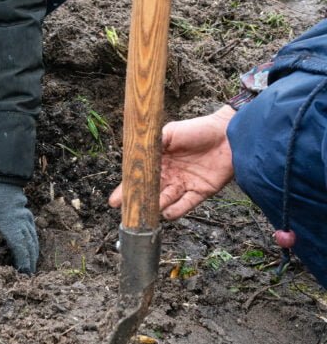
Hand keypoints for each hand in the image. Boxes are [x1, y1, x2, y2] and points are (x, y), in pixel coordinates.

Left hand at [0, 182, 38, 274]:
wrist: (2, 181)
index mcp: (13, 229)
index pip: (21, 251)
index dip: (24, 263)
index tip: (24, 273)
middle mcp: (23, 226)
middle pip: (30, 248)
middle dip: (31, 262)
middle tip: (30, 274)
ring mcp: (27, 220)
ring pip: (34, 240)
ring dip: (34, 253)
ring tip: (33, 264)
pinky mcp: (27, 215)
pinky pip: (34, 231)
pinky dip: (34, 241)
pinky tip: (33, 245)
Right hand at [109, 106, 235, 220]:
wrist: (228, 135)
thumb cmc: (197, 130)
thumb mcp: (171, 132)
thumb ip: (154, 142)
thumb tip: (135, 151)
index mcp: (159, 161)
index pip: (139, 177)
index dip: (127, 189)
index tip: (115, 201)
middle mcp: (170, 175)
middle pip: (150, 193)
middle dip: (138, 203)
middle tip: (128, 213)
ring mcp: (184, 184)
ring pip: (166, 201)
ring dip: (156, 208)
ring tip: (146, 213)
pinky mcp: (200, 192)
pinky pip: (185, 205)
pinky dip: (176, 211)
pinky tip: (167, 214)